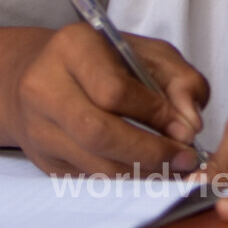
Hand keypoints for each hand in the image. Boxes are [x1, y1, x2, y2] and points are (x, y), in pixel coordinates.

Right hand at [0, 23, 209, 175]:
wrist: (41, 74)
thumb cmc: (104, 60)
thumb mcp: (149, 53)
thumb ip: (180, 80)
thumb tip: (189, 124)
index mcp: (73, 47)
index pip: (114, 91)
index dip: (155, 114)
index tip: (186, 130)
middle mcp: (45, 86)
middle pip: (98, 132)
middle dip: (149, 152)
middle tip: (184, 159)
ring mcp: (38, 127)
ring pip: (93, 163)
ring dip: (141, 172)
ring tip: (172, 168)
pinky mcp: (43, 159)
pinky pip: (88, 178)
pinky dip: (124, 180)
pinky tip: (146, 172)